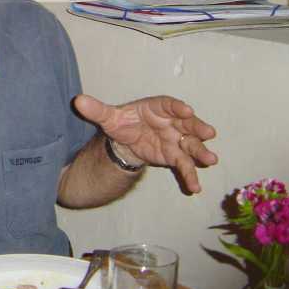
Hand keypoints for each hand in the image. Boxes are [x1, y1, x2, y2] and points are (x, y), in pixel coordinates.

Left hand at [74, 94, 217, 192]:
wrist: (125, 141)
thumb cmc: (122, 123)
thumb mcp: (108, 117)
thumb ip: (96, 110)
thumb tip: (78, 101)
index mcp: (156, 108)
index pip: (169, 105)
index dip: (177, 107)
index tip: (186, 110)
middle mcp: (171, 122)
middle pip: (188, 123)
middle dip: (198, 128)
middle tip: (209, 132)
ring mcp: (176, 139)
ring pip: (191, 145)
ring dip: (201, 152)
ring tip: (210, 160)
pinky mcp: (175, 156)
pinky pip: (184, 166)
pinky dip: (190, 175)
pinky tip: (195, 187)